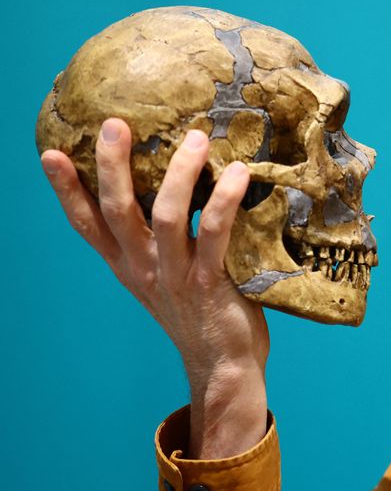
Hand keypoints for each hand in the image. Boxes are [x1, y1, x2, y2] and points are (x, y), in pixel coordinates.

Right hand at [41, 118, 269, 457]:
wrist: (223, 365)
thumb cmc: (201, 313)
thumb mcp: (168, 276)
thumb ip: (162, 240)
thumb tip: (177, 186)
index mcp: (129, 265)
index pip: (87, 224)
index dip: (67, 190)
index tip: (52, 153)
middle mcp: (144, 268)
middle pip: (116, 210)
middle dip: (112, 166)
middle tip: (115, 125)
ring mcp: (174, 275)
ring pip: (164, 215)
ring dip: (179, 173)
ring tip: (196, 138)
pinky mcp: (208, 282)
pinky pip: (214, 233)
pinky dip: (224, 200)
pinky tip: (238, 174)